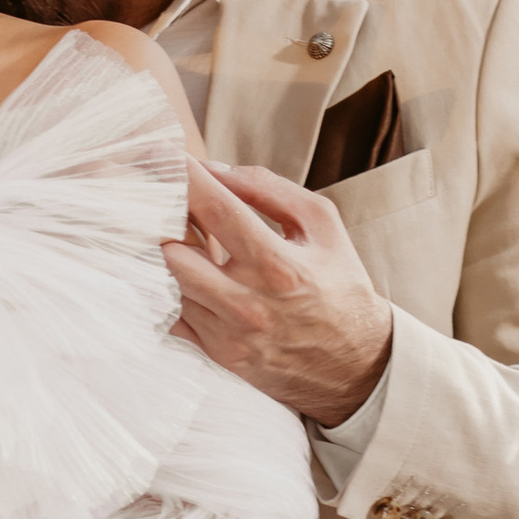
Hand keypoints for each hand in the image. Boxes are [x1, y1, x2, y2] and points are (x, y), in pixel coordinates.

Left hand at [164, 159, 394, 427]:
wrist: (357, 364)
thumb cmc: (339, 283)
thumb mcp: (322, 224)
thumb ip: (269, 190)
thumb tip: (215, 171)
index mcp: (278, 264)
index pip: (215, 208)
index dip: (184, 176)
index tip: (164, 154)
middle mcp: (248, 302)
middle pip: (174, 249)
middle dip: (163, 218)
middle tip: (161, 199)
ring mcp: (229, 333)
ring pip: (167, 283)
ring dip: (165, 252)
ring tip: (173, 231)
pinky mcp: (217, 354)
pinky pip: (170, 314)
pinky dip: (168, 288)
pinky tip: (182, 270)